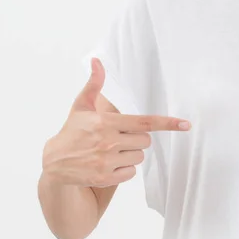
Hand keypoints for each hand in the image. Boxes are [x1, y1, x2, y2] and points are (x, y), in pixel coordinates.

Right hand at [42, 57, 191, 187]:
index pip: (144, 123)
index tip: (185, 124)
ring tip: (110, 152)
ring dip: (130, 155)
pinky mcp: (106, 177)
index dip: (167, 123)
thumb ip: (94, 85)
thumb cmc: (72, 132)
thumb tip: (97, 61)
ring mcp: (107, 161)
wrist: (54, 162)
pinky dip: (124, 170)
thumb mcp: (81, 106)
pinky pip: (131, 173)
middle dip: (137, 140)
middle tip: (119, 139)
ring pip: (139, 157)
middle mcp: (108, 141)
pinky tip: (108, 165)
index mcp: (105, 122)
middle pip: (145, 141)